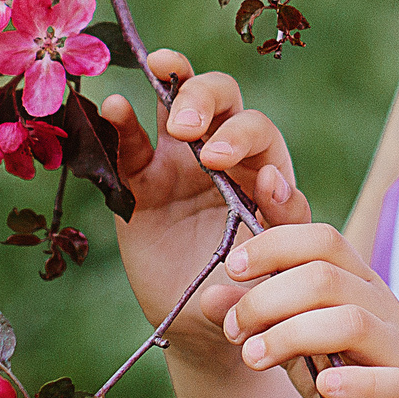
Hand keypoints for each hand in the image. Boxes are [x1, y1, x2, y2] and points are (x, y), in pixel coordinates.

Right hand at [99, 50, 311, 352]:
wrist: (208, 325)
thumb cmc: (254, 289)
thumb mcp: (278, 260)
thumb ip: (285, 221)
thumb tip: (273, 179)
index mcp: (263, 169)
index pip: (258, 132)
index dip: (241, 135)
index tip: (219, 161)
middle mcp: (224, 155)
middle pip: (222, 100)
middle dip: (204, 99)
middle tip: (185, 130)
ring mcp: (180, 163)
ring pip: (177, 103)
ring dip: (170, 86)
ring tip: (157, 72)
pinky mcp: (140, 181)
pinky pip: (130, 145)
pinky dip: (122, 121)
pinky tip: (113, 107)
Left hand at [196, 220, 398, 397]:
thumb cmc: (351, 381)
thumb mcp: (297, 347)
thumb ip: (262, 320)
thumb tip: (207, 296)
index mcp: (357, 284)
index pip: (321, 239)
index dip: (273, 244)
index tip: (233, 268)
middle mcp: (383, 307)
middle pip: (325, 277)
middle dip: (267, 298)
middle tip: (233, 328)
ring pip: (351, 322)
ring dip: (292, 336)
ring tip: (254, 357)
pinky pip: (391, 380)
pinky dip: (354, 382)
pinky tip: (323, 387)